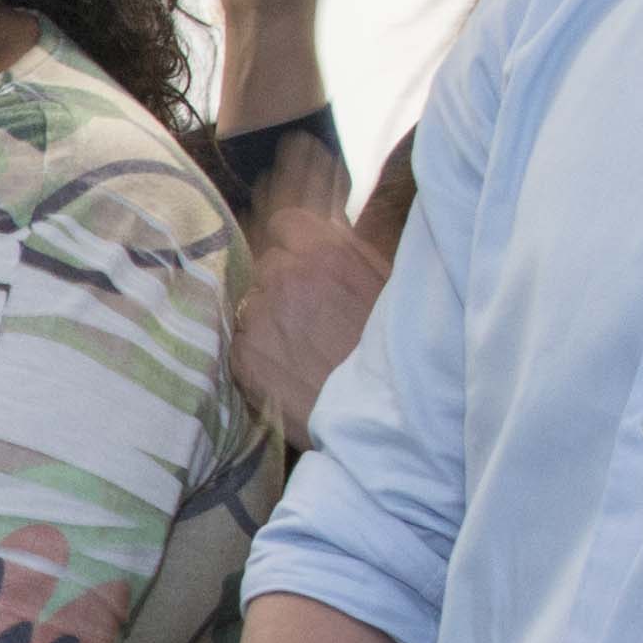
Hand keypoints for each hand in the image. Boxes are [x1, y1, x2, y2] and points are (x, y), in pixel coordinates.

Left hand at [231, 210, 391, 443]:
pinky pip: (242, 343)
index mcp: (325, 253)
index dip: (297, 245)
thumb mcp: (390, 286)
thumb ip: (351, 252)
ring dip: (271, 320)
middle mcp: (285, 277)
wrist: (387, 419)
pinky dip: (260, 356)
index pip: (286, 223)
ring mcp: (259, 317)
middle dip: (285, 285)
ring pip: (253, 305)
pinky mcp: (244, 357)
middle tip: (311, 318)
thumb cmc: (400, 352)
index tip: (307, 266)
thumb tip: (328, 230)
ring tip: (303, 351)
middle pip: (268, 266)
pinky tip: (289, 373)